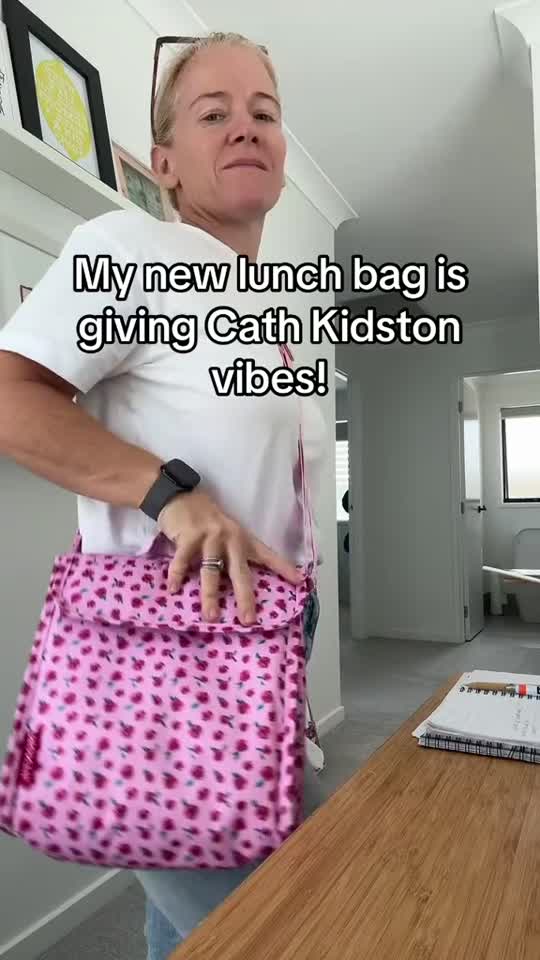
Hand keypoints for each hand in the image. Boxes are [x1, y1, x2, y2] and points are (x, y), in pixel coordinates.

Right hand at [157, 489, 302, 624]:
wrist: (181, 497)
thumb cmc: (206, 521)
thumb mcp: (227, 533)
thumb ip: (234, 554)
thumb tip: (242, 584)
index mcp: (243, 539)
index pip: (267, 555)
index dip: (283, 568)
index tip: (299, 581)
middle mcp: (230, 538)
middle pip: (239, 572)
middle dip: (244, 597)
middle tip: (248, 619)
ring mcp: (209, 537)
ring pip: (211, 571)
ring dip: (210, 595)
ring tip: (211, 617)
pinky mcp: (189, 536)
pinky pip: (183, 561)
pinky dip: (177, 576)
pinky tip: (174, 590)